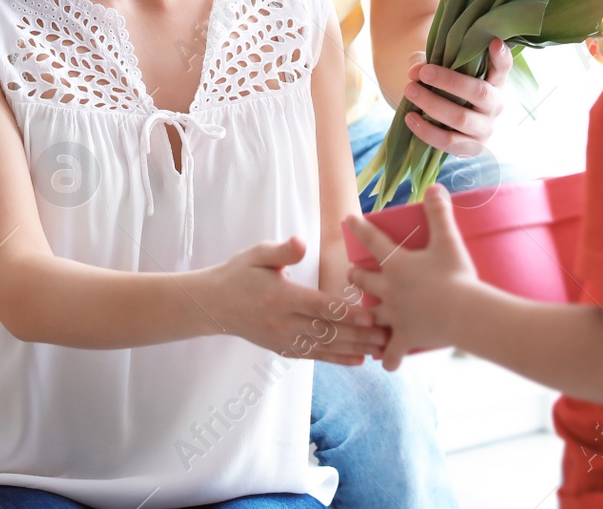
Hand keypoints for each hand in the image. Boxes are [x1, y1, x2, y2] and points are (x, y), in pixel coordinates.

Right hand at [201, 236, 389, 364]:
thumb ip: (282, 250)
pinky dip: (337, 359)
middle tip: (388, 335)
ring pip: (325, 347)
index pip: (318, 307)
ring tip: (381, 349)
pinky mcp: (283, 350)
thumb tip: (300, 243)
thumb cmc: (240, 274)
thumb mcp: (257, 254)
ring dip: (355, 348)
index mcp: (280, 297)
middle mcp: (283, 323)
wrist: (214, 305)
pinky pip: (315, 356)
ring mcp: (283, 340)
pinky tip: (358, 359)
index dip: (346, 313)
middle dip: (360, 334)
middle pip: (327, 331)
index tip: (371, 315)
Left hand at [345, 185, 479, 370]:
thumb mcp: (449, 241)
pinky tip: (385, 362)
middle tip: (354, 274)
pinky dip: (388, 358)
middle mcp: (389, 290)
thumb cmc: (457, 275)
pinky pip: (391, 352)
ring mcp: (395, 316)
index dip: (359, 228)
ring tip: (363, 314)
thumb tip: (435, 187)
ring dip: (364, 314)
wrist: (466, 313)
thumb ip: (440, 213)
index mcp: (396, 264)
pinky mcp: (406, 337)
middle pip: (361, 281)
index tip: (347, 219)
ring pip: (369, 315)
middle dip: (356, 276)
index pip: (372, 240)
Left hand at [402, 36, 511, 156]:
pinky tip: (410, 117)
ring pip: (461, 118)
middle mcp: (495, 104)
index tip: (494, 42)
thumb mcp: (439, 69)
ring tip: (409, 90)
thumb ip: (428, 64)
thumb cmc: (446, 86)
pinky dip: (427, 131)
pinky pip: (449, 141)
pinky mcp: (472, 147)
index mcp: (495, 81)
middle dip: (449, 81)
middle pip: (479, 93)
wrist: (446, 119)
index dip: (501, 56)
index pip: (503, 67)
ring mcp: (485, 128)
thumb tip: (414, 71)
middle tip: (423, 73)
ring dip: (432, 104)